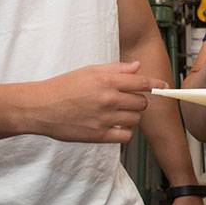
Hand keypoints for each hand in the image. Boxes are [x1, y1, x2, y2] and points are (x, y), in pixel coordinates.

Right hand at [27, 61, 161, 142]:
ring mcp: (104, 118)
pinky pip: (125, 136)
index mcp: (107, 81)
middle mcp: (108, 99)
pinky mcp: (98, 135)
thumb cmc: (64, 87)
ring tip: (119, 114)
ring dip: (132, 117)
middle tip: (127, 101)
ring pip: (135, 120)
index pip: (142, 83)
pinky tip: (116, 127)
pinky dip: (125, 132)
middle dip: (138, 102)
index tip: (164, 87)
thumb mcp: (89, 71)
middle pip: (142, 103)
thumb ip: (116, 69)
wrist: (41, 107)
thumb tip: (138, 67)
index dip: (156, 85)